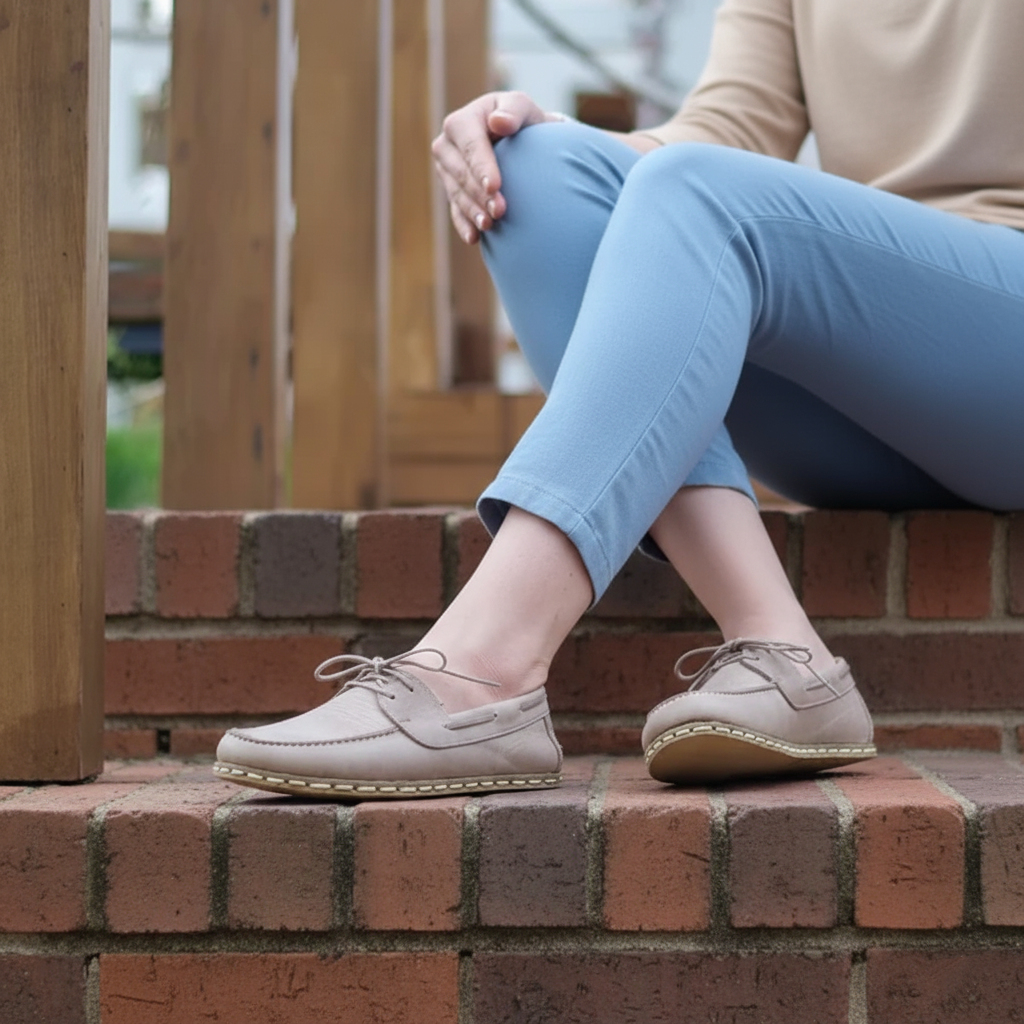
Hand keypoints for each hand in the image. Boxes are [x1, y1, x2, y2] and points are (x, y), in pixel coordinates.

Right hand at [432, 90, 549, 244]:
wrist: (519, 141)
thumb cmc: (523, 123)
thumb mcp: (523, 109)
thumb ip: (515, 111)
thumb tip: (498, 122)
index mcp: (462, 121)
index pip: (469, 145)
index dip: (481, 166)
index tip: (495, 186)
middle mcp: (447, 145)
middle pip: (460, 173)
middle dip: (479, 194)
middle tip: (500, 211)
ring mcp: (446, 170)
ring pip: (456, 194)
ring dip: (473, 211)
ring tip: (490, 226)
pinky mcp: (451, 190)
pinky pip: (455, 210)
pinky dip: (464, 224)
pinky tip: (474, 238)